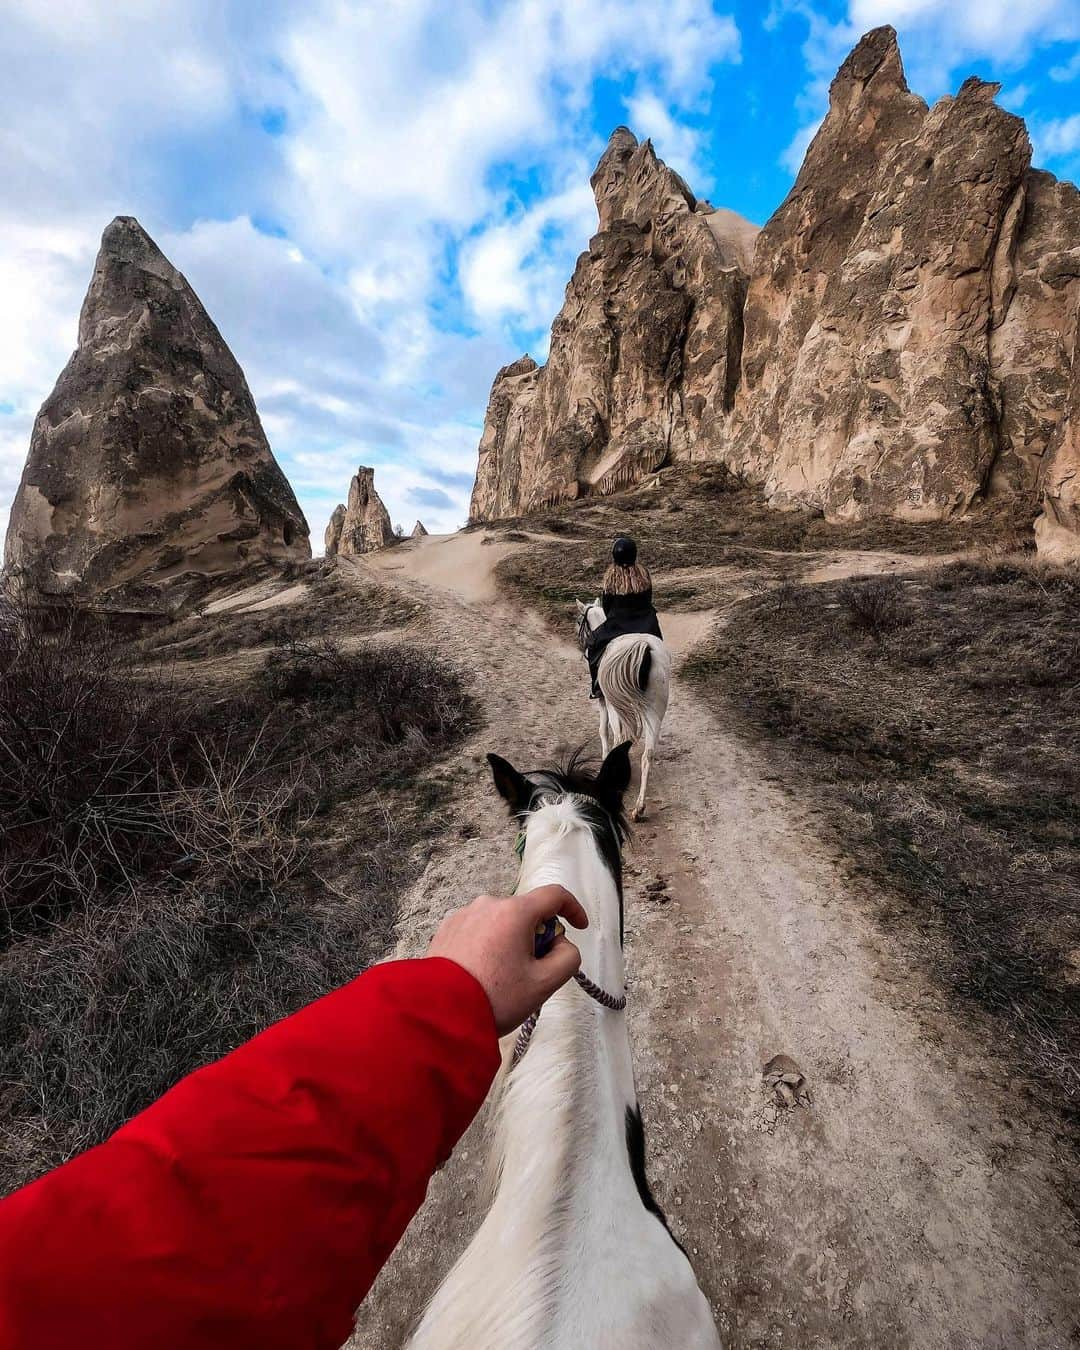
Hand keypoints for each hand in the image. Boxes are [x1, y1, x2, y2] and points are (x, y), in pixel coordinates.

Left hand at [426, 885, 587, 1035]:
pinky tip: (483, 973)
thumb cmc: (495, 997)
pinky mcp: (447, 928)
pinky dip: (489, 944)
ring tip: (503, 977)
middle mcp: (488, 904)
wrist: (440, 1013)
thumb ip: (568, 957)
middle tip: (535, 970)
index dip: (573, 908)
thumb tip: (561, 945)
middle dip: (538, 935)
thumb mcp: (544, 983)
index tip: (579, 926)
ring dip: (511, 940)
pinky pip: (479, 929)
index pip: (554, 895)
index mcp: (515, 912)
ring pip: (501, 921)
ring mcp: (464, 914)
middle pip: (526, 912)